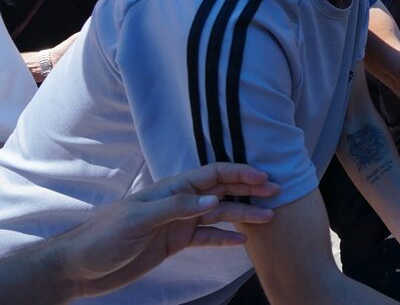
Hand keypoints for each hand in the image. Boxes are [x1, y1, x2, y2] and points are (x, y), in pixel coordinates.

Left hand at [64, 163, 278, 297]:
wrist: (79, 267)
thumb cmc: (103, 238)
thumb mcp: (138, 220)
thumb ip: (177, 207)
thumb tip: (214, 200)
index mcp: (170, 189)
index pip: (211, 175)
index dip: (238, 174)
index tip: (263, 178)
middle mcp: (178, 203)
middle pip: (221, 191)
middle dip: (249, 189)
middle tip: (277, 191)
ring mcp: (177, 223)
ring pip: (219, 215)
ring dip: (243, 214)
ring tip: (269, 217)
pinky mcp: (174, 243)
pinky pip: (206, 238)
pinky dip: (225, 238)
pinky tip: (242, 240)